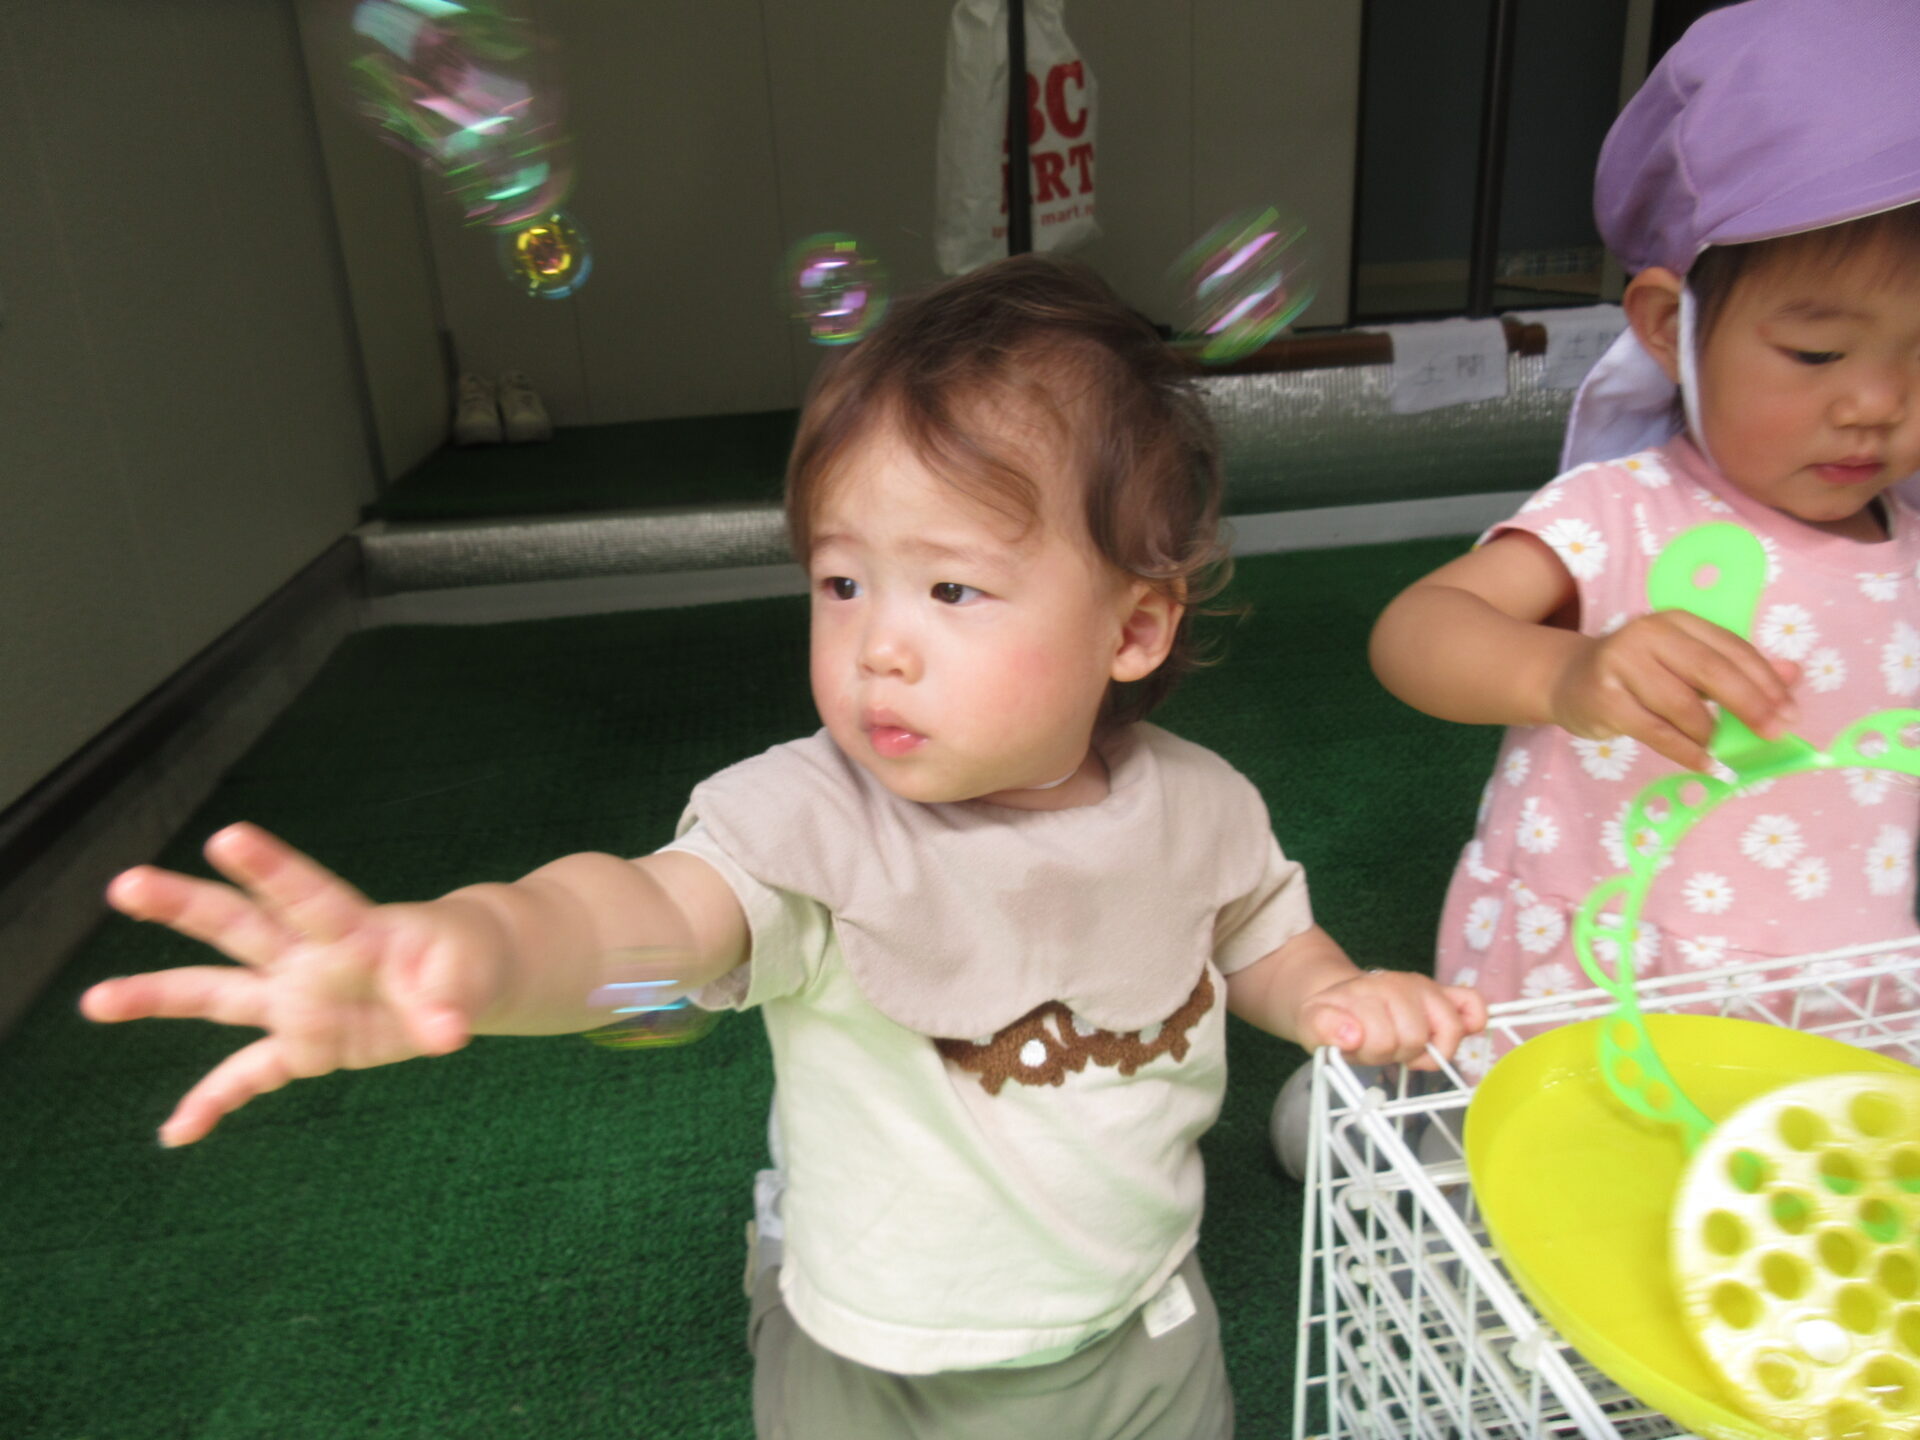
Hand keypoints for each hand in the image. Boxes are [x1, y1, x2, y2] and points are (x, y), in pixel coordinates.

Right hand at [80, 823, 504, 1145]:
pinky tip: (177, 1132)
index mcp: (353, 928)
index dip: (270, 868)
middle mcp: (310, 960)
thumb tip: (449, 1033)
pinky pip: (250, 1074)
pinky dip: (216, 1102)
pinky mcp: (304, 1044)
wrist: (461, 977)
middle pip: (239, 926)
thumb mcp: (468, 977)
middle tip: (126, 884)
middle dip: (184, 905)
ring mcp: (298, 1002)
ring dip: (159, 997)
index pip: (306, 894)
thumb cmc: (461, 961)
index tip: (226, 837)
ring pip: (220, 994)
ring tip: (95, 1002)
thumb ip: (449, 1003)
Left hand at [1294, 969, 1485, 1069]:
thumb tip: (1351, 1035)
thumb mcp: (1312, 1023)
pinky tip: (1453, 1033)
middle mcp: (1400, 984)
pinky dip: (1472, 1020)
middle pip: (1416, 1038)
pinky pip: (1472, 1003)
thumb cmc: (1334, 1016)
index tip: (1360, 1047)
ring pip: (1449, 1029)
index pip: (1383, 1039)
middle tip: (1384, 1048)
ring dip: (1429, 1049)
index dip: (1372, 1052)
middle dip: (1397, 1052)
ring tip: (1409, 1047)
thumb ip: (1324, 1027)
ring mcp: (1424, 988)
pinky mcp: (1444, 993)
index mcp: (1368, 991)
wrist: (1339, 996)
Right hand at [1549, 611, 1799, 772]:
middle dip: (1750, 705)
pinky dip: (1686, 751)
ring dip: (1713, 734)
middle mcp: (1648, 634)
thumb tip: (1793, 675)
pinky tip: (1707, 764)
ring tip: (1729, 752)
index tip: (1791, 713)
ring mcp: (1622, 664)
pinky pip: (1656, 731)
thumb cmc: (1638, 674)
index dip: (1766, 681)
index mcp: (1677, 621)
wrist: (1568, 681)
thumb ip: (1736, 668)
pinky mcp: (1605, 699)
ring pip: (1682, 704)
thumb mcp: (1685, 664)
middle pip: (1710, 671)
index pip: (1732, 648)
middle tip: (1775, 733)